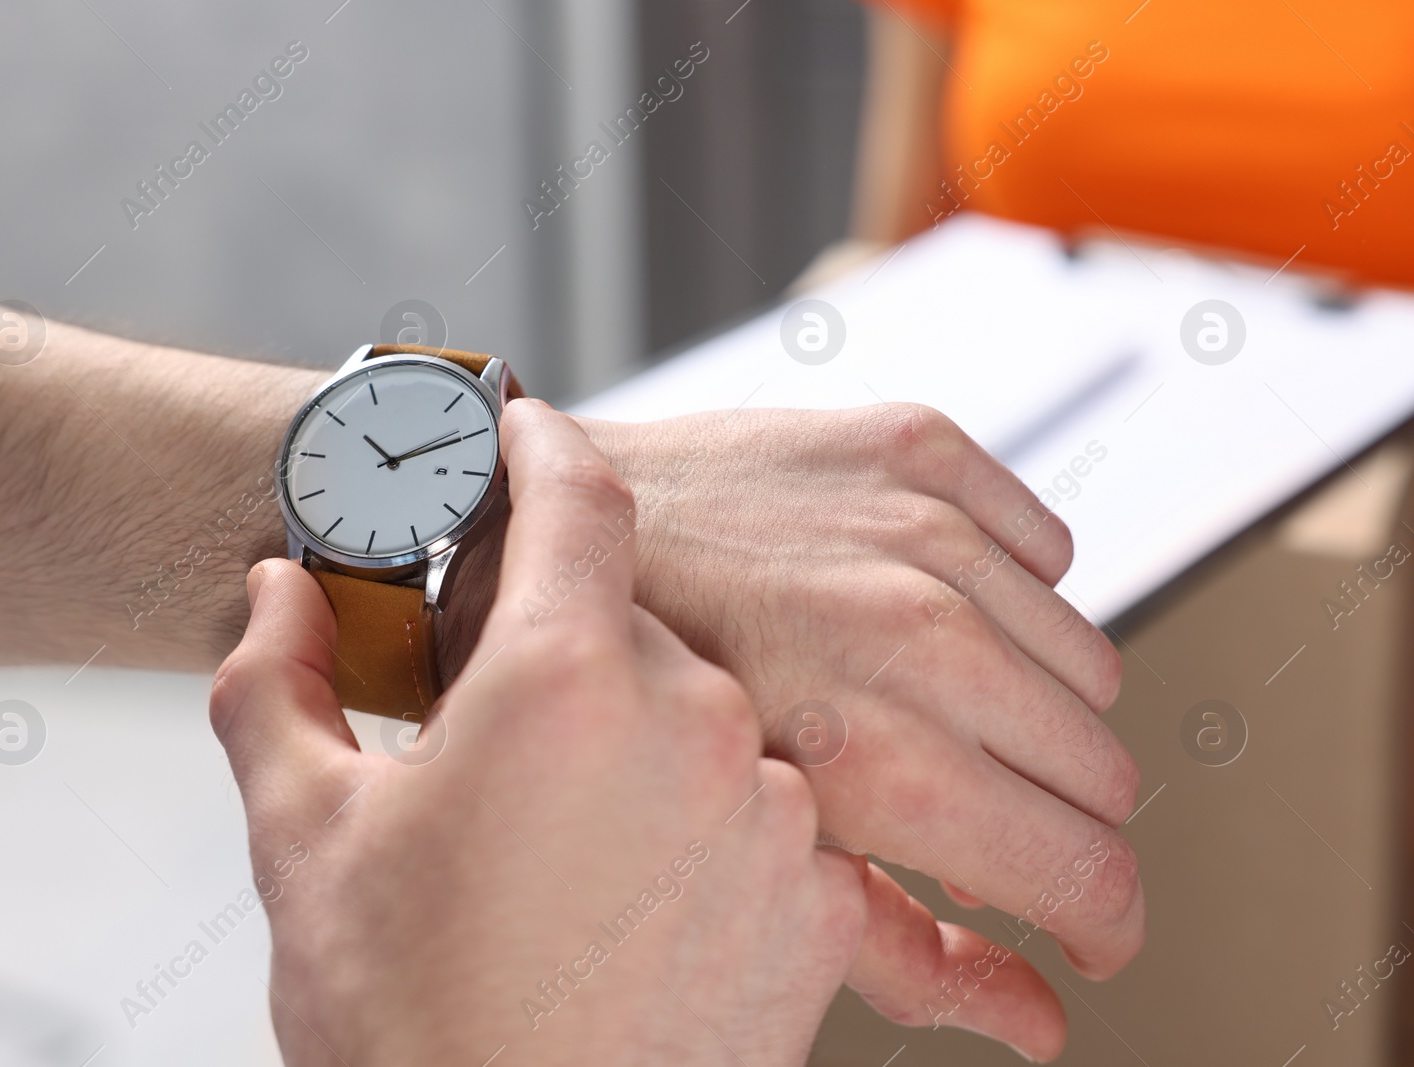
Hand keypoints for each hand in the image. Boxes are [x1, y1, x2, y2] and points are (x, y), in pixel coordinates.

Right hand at [210, 400, 865, 1066]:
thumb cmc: (407, 1023)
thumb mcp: (304, 836)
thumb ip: (279, 682)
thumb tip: (276, 595)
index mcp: (565, 680)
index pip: (579, 498)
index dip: (543, 445)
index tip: (528, 427)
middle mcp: (696, 724)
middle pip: (632, 625)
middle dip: (562, 654)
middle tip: (498, 729)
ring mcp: (775, 816)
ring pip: (704, 721)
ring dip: (639, 749)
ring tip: (562, 846)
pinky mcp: (825, 906)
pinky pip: (764, 816)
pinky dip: (704, 828)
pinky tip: (631, 899)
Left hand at [579, 404, 1144, 1060]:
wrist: (529, 532)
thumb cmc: (608, 705)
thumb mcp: (741, 862)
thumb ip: (909, 950)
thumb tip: (1040, 1019)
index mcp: (881, 759)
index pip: (1093, 869)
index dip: (1101, 921)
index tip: (1082, 925)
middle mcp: (920, 639)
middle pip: (1104, 771)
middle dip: (1058, 820)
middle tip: (981, 820)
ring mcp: (922, 532)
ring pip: (1088, 664)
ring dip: (1033, 711)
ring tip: (941, 718)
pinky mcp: (915, 449)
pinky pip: (1046, 546)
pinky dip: (1010, 593)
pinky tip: (931, 616)